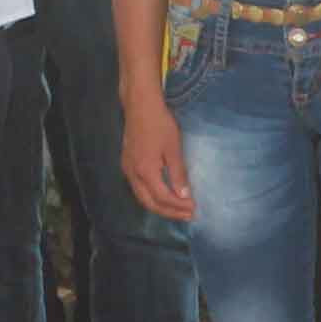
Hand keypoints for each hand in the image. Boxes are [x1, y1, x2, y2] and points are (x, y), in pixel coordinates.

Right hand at [122, 87, 192, 221]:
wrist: (140, 106)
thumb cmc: (160, 124)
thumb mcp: (173, 149)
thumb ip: (178, 174)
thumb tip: (184, 196)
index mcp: (146, 171)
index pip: (163, 198)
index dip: (178, 206)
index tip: (193, 209)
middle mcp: (133, 174)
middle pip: (150, 203)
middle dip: (169, 212)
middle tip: (187, 215)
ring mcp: (127, 169)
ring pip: (142, 197)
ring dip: (159, 206)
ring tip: (177, 210)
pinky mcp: (126, 164)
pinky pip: (138, 188)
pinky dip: (151, 197)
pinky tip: (162, 195)